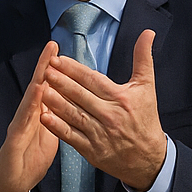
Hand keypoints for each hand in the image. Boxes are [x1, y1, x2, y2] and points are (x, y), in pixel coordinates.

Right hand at [0, 42, 60, 191]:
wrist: (10, 186)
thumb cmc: (29, 161)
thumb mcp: (48, 138)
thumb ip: (55, 120)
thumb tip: (69, 105)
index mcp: (36, 115)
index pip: (46, 89)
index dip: (54, 71)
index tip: (62, 50)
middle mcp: (25, 116)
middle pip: (36, 87)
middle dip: (45, 66)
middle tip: (53, 44)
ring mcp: (18, 126)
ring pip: (29, 99)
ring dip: (38, 79)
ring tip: (47, 61)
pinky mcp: (13, 140)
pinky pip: (23, 120)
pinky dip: (31, 105)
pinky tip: (38, 92)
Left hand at [40, 30, 167, 191]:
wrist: (149, 158)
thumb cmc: (145, 118)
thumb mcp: (147, 87)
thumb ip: (143, 58)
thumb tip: (148, 32)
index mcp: (120, 98)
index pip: (93, 80)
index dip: (74, 69)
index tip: (57, 59)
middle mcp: (110, 115)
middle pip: (81, 96)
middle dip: (61, 82)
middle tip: (45, 69)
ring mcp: (100, 134)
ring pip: (74, 115)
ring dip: (57, 102)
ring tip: (42, 89)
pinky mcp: (92, 150)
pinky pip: (72, 137)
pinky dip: (58, 127)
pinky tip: (44, 117)